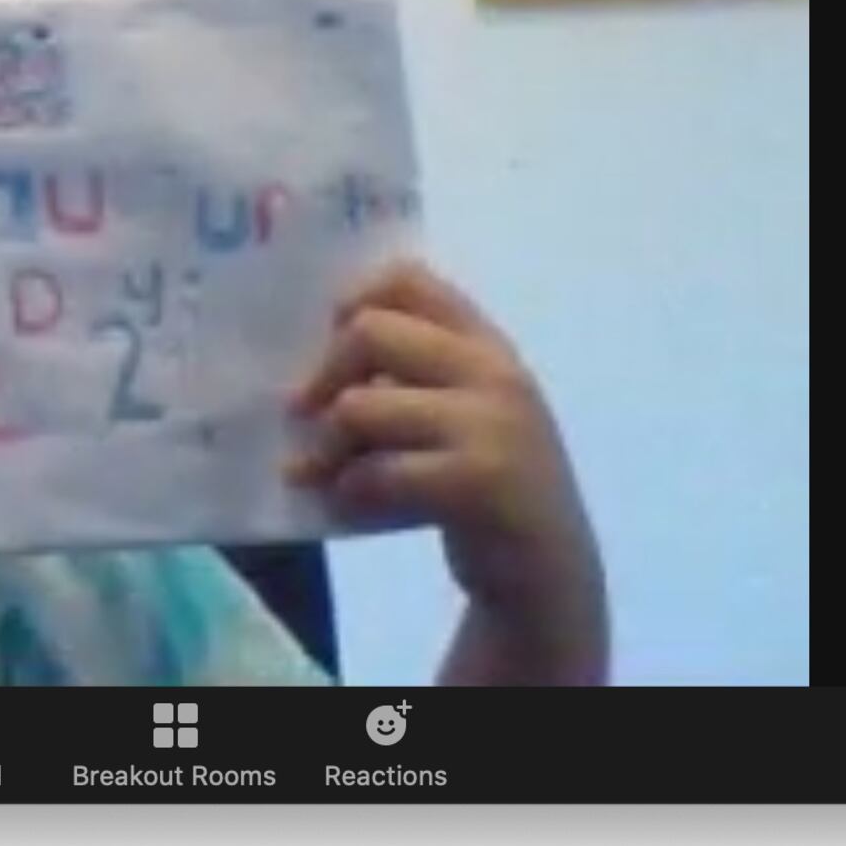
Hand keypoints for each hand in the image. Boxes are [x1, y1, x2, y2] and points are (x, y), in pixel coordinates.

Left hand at [287, 261, 608, 681]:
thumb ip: (409, 370)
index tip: (323, 335)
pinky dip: (349, 488)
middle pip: (369, 333)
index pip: (409, 279)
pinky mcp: (478, 481)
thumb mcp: (459, 410)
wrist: (547, 566)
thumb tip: (307, 351)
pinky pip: (378, 470)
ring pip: (361, 406)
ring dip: (326, 445)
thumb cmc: (483, 480)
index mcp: (485, 344)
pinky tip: (350, 501)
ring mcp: (491, 424)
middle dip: (321, 376)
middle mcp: (494, 372)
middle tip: (298, 412)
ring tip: (317, 470)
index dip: (351, 298)